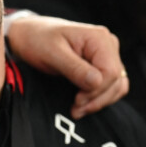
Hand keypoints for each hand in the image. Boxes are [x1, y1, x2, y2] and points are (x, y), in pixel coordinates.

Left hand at [6, 15, 127, 118]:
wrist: (29, 35)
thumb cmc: (38, 40)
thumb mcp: (52, 53)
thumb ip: (75, 68)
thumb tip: (96, 83)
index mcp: (99, 38)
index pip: (110, 72)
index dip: (96, 91)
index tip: (77, 101)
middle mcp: (108, 44)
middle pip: (116, 81)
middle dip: (96, 100)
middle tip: (75, 111)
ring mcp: (107, 55)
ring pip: (116, 86)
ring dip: (99, 102)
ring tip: (77, 110)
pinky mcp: (101, 65)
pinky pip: (111, 86)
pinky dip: (99, 97)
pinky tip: (82, 104)